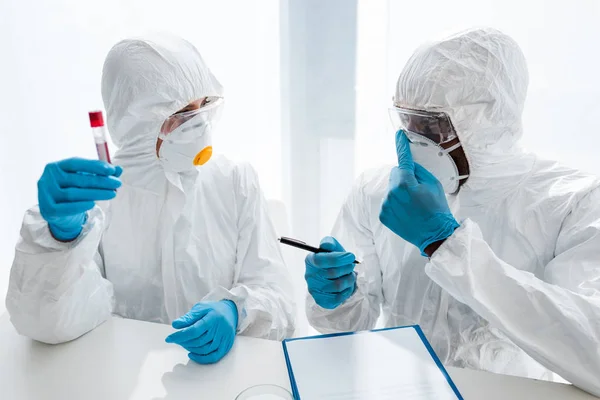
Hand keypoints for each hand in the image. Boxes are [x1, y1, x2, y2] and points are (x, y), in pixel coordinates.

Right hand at [38, 158, 121, 240]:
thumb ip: (100, 174)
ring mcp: (46, 194)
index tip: (111, 170)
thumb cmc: (72, 190)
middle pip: (78, 179)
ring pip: (73, 193)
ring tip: (112, 193)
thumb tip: (119, 169)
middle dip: (100, 181)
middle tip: (117, 183)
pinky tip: (92, 204)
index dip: (94, 166)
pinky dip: (79, 206)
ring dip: (95, 193)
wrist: (58, 212)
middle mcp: (48, 178)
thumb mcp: (84, 180)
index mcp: (56, 166)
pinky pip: (66, 208)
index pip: (76, 163)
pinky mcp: (48, 209)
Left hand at [165, 300, 237, 363]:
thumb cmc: (213, 310)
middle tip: (176, 340)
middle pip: (199, 341)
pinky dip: (201, 358)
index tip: (169, 339)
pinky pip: (214, 356)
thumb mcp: (200, 308)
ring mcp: (225, 338)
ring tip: (183, 344)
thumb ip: (188, 317)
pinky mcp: (227, 345)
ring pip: (205, 349)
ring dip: (191, 349)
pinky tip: (192, 354)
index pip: (194, 330)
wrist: (230, 311)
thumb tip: (175, 325)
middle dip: (184, 342)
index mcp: (213, 318)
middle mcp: (221, 329)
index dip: (180, 336)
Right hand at [305, 237, 356, 308]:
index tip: (351, 256)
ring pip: (337, 286)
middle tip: (351, 266)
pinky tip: (346, 285)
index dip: (338, 259)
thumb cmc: (334, 260)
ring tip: (350, 275)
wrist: (335, 276)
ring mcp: (314, 289)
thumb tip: (326, 246)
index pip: (321, 260)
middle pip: (332, 273)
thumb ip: (329, 243)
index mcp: (310, 260)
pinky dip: (347, 291)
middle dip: (347, 268)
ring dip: (349, 279)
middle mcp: (309, 276)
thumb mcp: (332, 247)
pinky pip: (338, 298)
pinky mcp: (321, 300)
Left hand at [379, 131, 458, 255]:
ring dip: (400, 191)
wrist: (435, 235)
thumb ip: (419, 171)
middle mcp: (391, 193)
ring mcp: (386, 205)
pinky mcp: (383, 215)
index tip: (398, 135)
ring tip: (413, 204)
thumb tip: (409, 165)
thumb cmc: (437, 209)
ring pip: (392, 188)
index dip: (401, 145)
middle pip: (396, 174)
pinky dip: (396, 202)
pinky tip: (407, 211)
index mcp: (405, 183)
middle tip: (418, 190)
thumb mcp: (433, 184)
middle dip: (405, 177)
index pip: (403, 159)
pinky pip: (389, 200)